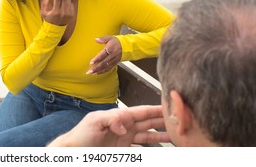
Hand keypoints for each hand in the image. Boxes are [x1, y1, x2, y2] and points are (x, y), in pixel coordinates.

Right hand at [40, 0, 74, 25]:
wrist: (55, 29)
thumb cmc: (48, 19)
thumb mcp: (43, 12)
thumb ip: (44, 3)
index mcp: (55, 12)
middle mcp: (63, 12)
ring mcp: (68, 14)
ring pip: (67, 1)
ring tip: (60, 5)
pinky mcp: (72, 14)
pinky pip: (70, 4)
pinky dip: (67, 3)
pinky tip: (63, 8)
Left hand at [48, 105, 169, 146]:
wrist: (74, 150)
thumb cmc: (82, 134)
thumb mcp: (95, 121)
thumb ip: (111, 119)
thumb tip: (125, 125)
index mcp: (120, 116)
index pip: (142, 111)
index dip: (156, 109)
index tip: (171, 106)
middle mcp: (125, 125)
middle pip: (149, 121)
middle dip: (164, 119)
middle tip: (180, 119)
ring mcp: (126, 137)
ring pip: (148, 134)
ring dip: (162, 134)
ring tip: (176, 134)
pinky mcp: (123, 147)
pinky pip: (141, 145)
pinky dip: (151, 145)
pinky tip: (160, 145)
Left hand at [87, 36, 121, 74]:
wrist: (125, 46)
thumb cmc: (116, 41)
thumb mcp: (109, 38)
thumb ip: (102, 39)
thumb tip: (96, 39)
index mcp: (110, 49)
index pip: (103, 55)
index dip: (97, 59)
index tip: (91, 62)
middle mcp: (112, 56)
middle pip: (103, 63)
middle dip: (96, 68)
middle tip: (89, 71)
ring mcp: (114, 60)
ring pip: (105, 67)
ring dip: (98, 71)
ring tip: (91, 73)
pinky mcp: (115, 63)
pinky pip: (108, 68)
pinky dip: (102, 71)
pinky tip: (97, 73)